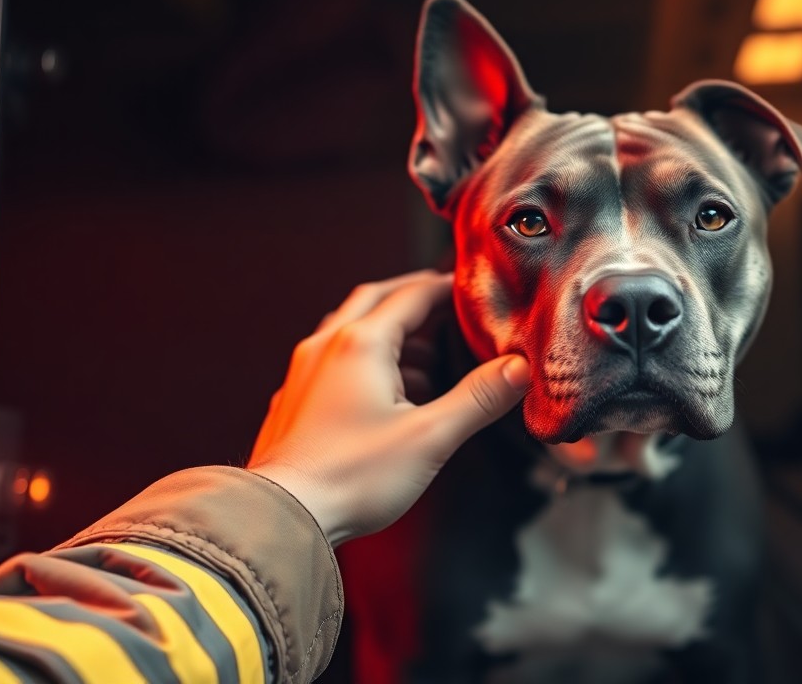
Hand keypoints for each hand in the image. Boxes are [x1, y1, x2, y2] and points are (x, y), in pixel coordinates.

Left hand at [247, 270, 528, 545]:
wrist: (282, 516)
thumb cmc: (353, 478)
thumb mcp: (430, 437)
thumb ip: (477, 398)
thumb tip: (518, 368)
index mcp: (361, 343)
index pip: (411, 295)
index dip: (444, 286)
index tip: (470, 286)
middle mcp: (326, 346)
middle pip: (374, 300)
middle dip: (411, 297)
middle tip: (444, 302)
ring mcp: (304, 373)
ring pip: (349, 330)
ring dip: (388, 331)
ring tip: (424, 355)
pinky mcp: (293, 401)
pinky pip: (332, 360)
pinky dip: (364, 358)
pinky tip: (384, 392)